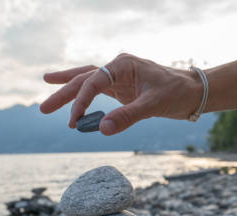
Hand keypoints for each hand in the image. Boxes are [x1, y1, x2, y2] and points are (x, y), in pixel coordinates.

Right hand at [40, 53, 204, 135]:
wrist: (192, 92)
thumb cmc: (176, 93)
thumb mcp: (153, 105)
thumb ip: (127, 117)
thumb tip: (102, 130)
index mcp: (123, 64)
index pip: (93, 81)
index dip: (81, 101)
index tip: (74, 121)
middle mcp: (117, 67)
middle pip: (84, 78)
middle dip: (64, 93)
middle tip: (43, 109)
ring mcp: (118, 77)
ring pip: (87, 81)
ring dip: (68, 89)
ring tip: (45, 86)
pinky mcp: (121, 89)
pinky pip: (97, 91)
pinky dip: (83, 95)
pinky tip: (72, 100)